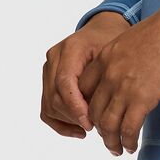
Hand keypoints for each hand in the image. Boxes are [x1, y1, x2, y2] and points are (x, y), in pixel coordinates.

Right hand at [41, 12, 131, 137]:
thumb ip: (102, 79)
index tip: (90, 123)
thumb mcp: (112, 54)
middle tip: (96, 126)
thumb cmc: (111, 40)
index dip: (75, 106)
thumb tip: (98, 112)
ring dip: (68, 120)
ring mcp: (48, 68)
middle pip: (54, 96)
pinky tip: (79, 131)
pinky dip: (60, 123)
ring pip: (49, 105)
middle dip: (74, 116)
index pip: (64, 82)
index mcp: (70, 48)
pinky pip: (47, 107)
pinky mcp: (47, 80)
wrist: (102, 29)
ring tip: (91, 126)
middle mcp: (54, 57)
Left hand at [79, 1, 159, 156]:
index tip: (95, 116)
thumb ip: (121, 57)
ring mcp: (123, 87)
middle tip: (107, 137)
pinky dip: (127, 141)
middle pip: (92, 110)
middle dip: (98, 128)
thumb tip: (126, 72)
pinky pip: (128, 129)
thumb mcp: (131, 40)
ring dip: (110, 141)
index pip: (83, 89)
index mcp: (104, 58)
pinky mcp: (142, 98)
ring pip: (107, 124)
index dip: (87, 107)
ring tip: (117, 149)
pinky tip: (132, 146)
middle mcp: (108, 74)